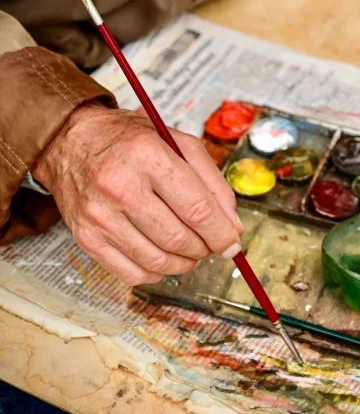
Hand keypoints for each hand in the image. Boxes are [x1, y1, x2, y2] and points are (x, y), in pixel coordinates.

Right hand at [33, 103, 242, 284]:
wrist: (71, 141)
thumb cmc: (127, 140)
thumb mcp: (177, 143)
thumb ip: (212, 182)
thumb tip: (232, 227)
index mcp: (148, 155)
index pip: (197, 209)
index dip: (222, 234)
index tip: (232, 243)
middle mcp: (120, 186)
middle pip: (179, 238)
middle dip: (205, 248)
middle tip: (210, 242)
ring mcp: (100, 216)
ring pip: (158, 260)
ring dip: (184, 262)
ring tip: (189, 249)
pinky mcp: (86, 238)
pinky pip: (133, 273)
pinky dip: (158, 271)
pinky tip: (164, 256)